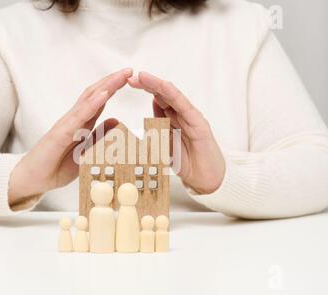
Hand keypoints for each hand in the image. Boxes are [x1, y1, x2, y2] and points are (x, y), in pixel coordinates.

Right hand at [8, 68, 132, 205]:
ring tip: (121, 76)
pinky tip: (104, 95)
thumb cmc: (57, 167)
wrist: (32, 179)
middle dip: (112, 81)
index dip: (113, 88)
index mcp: (81, 124)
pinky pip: (79, 117)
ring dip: (106, 86)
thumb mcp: (86, 153)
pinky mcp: (60, 134)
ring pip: (88, 100)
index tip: (129, 77)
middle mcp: (74, 120)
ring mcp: (66, 125)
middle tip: (129, 70)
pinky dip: (92, 104)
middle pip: (94, 94)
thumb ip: (99, 138)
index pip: (99, 101)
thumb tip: (117, 122)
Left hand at [128, 71, 225, 194]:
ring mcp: (192, 118)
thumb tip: (144, 117)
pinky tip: (165, 87)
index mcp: (173, 119)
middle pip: (163, 95)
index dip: (144, 90)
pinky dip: (175, 96)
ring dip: (157, 85)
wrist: (205, 178)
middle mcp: (182, 115)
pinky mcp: (200, 124)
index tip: (129, 83)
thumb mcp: (163, 144)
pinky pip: (185, 107)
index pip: (157, 99)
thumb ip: (155, 130)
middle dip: (147, 84)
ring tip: (143, 77)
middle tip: (132, 77)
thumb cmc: (186, 161)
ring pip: (173, 97)